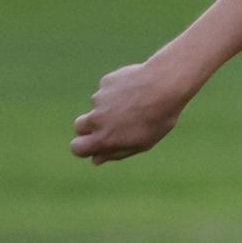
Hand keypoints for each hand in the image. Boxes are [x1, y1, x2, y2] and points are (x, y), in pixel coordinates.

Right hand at [70, 59, 197, 163]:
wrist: (164, 85)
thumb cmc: (158, 119)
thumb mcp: (142, 143)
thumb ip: (116, 152)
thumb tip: (96, 159)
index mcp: (104, 138)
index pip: (77, 148)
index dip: (82, 147)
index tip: (92, 144)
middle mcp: (96, 119)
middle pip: (79, 126)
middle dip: (89, 128)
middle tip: (113, 124)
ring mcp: (98, 99)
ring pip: (97, 106)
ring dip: (110, 107)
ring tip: (136, 105)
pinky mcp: (105, 83)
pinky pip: (108, 90)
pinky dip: (118, 91)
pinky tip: (137, 90)